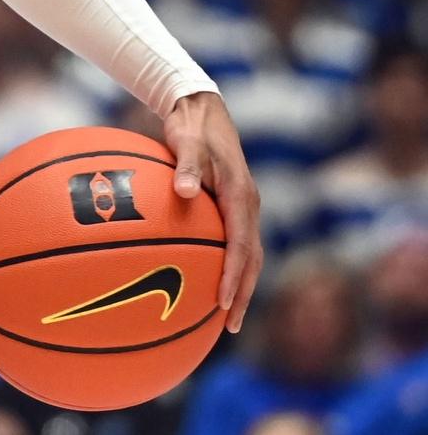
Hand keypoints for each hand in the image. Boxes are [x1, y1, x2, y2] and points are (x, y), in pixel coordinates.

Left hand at [161, 90, 262, 332]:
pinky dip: (226, 266)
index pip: (242, 246)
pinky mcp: (230, 207)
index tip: (224, 302)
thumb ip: (184, 167)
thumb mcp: (185, 142)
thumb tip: (182, 192)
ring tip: (223, 317)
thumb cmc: (190, 127)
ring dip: (239, 285)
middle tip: (231, 326)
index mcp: (241, 197)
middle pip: (251, 260)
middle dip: (243, 294)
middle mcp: (247, 206)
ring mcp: (241, 208)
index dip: (235, 276)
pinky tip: (203, 282)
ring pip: (246, 255)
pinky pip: (232, 244)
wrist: (200, 109)